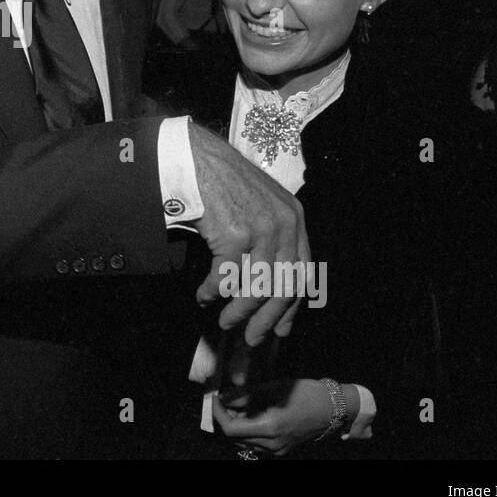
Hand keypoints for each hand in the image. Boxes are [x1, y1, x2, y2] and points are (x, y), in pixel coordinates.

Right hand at [187, 120, 309, 343]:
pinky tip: (203, 296)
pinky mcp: (235, 233)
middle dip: (266, 319)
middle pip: (282, 287)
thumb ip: (271, 237)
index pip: (302, 273)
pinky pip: (226, 277)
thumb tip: (267, 281)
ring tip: (224, 321)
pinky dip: (213, 292)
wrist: (195, 157)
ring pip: (255, 287)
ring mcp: (261, 228)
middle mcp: (285, 224)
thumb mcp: (259, 205)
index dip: (291, 307)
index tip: (280, 329)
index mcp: (294, 217)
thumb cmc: (221, 182)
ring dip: (238, 311)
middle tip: (251, 338)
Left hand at [212, 378, 334, 456]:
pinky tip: (253, 415)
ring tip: (241, 406)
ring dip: (236, 425)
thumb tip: (223, 397)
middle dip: (226, 418)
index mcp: (269, 428)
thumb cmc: (305, 393)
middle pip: (234, 437)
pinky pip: (255, 444)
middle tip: (228, 400)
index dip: (218, 414)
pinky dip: (248, 431)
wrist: (333, 409)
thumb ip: (245, 394)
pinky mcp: (281, 450)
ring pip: (243, 442)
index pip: (230, 429)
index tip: (215, 398)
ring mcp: (277, 450)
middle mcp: (271, 444)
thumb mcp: (272, 388)